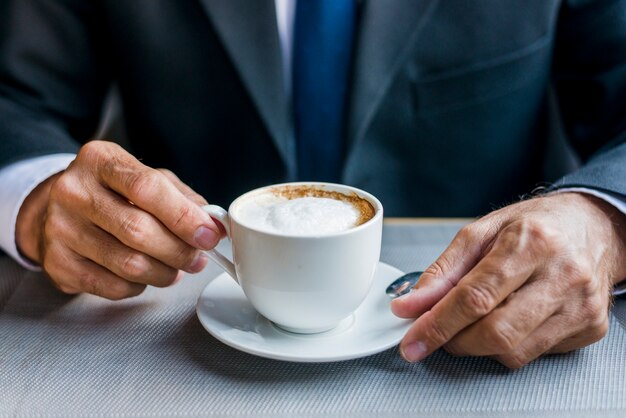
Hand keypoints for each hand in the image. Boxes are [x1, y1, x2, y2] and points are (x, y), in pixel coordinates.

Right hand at [15, 140, 221, 298]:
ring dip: (164, 273)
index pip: (148, 188)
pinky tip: (144, 275)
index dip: (184, 217)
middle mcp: (73, 190)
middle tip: (197, 258)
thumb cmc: (114, 192)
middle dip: (179, 251)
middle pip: (138, 230)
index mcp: (100, 160)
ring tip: (175, 269)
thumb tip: (212, 224)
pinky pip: (112, 285)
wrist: (60, 208)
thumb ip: (182, 198)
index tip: (209, 235)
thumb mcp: (148, 178)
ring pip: (128, 264)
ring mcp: (60, 228)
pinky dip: (138, 286)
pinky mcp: (57, 262)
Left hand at [391, 192, 625, 367]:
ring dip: (479, 346)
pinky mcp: (591, 328)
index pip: (475, 296)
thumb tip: (411, 305)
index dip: (438, 324)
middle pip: (495, 332)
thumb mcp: (481, 233)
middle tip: (439, 331)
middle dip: (455, 341)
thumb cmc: (534, 226)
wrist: (593, 227)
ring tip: (476, 319)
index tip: (412, 340)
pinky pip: (534, 355)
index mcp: (531, 242)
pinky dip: (508, 346)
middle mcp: (562, 275)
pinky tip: (509, 319)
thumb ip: (443, 271)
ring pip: (513, 352)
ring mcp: (581, 305)